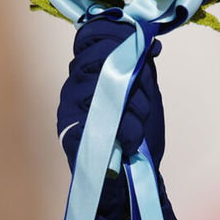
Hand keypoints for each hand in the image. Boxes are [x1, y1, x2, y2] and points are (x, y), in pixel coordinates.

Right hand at [57, 17, 164, 171]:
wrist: (130, 183)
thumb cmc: (137, 138)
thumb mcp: (146, 96)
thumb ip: (143, 69)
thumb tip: (150, 41)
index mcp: (89, 75)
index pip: (93, 38)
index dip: (119, 36)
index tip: (146, 48)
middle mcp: (74, 87)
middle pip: (106, 60)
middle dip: (136, 82)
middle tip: (143, 105)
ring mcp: (69, 109)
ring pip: (109, 87)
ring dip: (135, 109)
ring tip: (137, 130)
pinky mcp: (70, 133)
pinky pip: (105, 118)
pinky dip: (128, 130)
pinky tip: (132, 142)